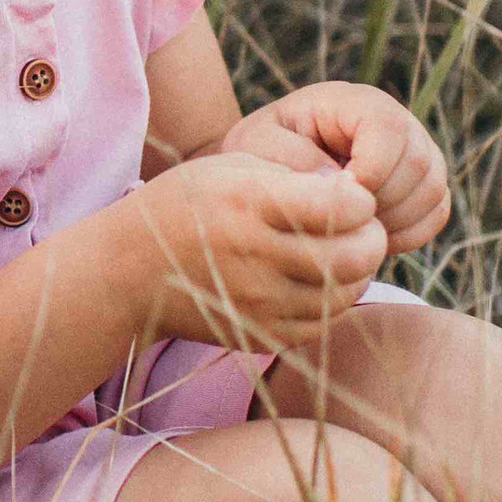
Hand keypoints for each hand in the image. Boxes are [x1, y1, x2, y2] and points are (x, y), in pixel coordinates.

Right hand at [128, 150, 385, 359]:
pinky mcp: (259, 335)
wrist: (129, 270)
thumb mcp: (229, 166)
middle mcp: (255, 256)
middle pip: (353, 255)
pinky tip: (320, 281)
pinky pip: (322, 324)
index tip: (350, 194)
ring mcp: (257, 303)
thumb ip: (293, 173)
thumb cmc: (186, 204)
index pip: (343, 205)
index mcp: (249, 202)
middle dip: (372, 237)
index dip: (360, 197)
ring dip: (357, 272)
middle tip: (364, 227)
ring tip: (344, 252)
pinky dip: (333, 302)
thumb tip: (355, 191)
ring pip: (345, 294)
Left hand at [227, 85, 449, 255]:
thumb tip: (342, 181)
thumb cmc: (261, 152)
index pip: (389, 127)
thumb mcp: (257, 146)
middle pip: (419, 162)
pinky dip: (408, 234)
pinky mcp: (423, 184)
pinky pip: (436, 213)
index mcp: (353, 101)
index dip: (372, 169)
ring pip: (433, 189)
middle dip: (381, 201)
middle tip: (341, 220)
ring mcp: (416, 151)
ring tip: (351, 230)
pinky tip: (369, 237)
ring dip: (394, 221)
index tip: (339, 197)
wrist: (271, 171)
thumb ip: (293, 157)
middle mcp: (395, 121)